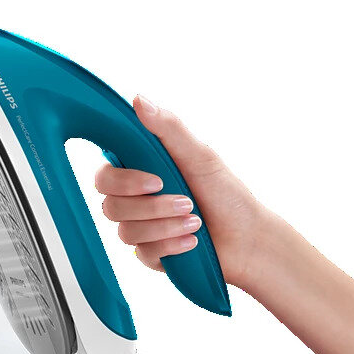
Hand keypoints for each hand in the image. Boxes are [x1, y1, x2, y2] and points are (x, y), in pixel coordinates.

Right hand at [95, 95, 267, 288]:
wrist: (248, 239)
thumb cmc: (227, 195)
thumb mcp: (200, 155)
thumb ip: (168, 128)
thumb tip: (140, 100)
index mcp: (140, 172)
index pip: (105, 175)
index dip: (123, 181)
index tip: (155, 180)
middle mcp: (134, 199)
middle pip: (110, 205)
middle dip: (151, 207)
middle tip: (186, 202)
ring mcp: (139, 227)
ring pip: (126, 231)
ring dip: (164, 226)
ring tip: (195, 222)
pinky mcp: (148, 252)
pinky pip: (142, 252)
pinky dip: (170, 245)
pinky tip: (191, 241)